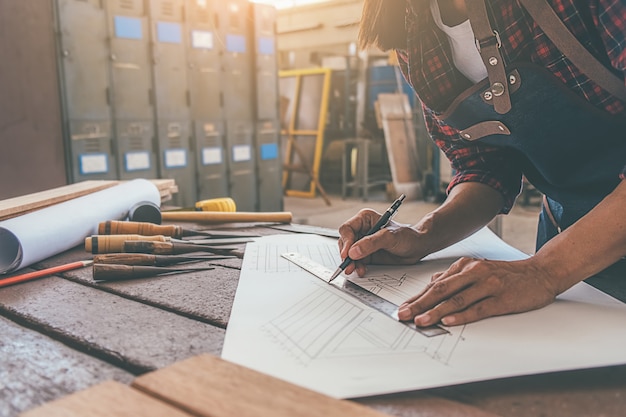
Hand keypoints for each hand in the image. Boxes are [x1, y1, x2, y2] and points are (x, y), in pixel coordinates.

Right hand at [337, 209, 425, 276]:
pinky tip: (361, 270)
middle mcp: (361, 230)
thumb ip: (371, 243)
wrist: (417, 247)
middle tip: (350, 266)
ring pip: (348, 254)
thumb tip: (353, 251)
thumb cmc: (407, 236)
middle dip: (347, 255)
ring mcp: (363, 243)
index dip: (346, 242)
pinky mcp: (366, 254)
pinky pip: (356, 261)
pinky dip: (357, 267)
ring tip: (357, 270)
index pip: (347, 229)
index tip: (347, 254)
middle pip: (345, 243)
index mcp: (365, 219)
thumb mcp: (390, 237)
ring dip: (351, 263)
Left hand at [397, 257, 559, 325]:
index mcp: (465, 266)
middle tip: (403, 315)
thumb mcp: (478, 269)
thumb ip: (455, 277)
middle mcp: (474, 272)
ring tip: (421, 321)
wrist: (540, 272)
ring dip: (436, 311)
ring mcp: (487, 284)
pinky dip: (461, 315)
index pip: (435, 284)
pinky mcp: (501, 298)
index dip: (417, 297)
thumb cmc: (507, 274)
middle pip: (441, 290)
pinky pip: (478, 308)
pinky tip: (448, 321)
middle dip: (419, 304)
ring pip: (456, 300)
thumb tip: (433, 283)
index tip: (402, 308)